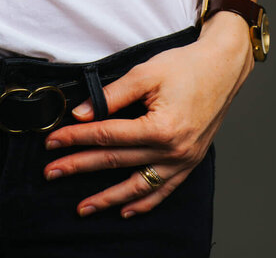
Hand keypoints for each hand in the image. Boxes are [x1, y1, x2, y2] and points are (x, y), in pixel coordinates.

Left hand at [42, 14, 253, 218]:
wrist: (223, 68)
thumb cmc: (186, 66)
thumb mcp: (145, 73)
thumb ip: (112, 96)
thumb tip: (82, 114)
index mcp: (161, 128)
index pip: (107, 137)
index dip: (75, 139)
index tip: (52, 142)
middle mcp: (173, 151)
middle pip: (116, 162)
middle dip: (79, 167)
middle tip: (51, 172)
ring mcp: (183, 161)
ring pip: (138, 186)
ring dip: (108, 198)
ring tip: (83, 207)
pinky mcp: (190, 162)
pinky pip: (163, 190)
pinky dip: (144, 202)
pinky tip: (125, 210)